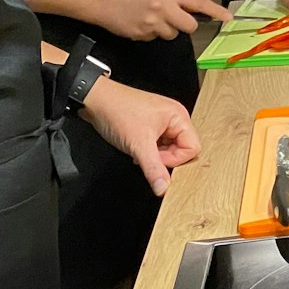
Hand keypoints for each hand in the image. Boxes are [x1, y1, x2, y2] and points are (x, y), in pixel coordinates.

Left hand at [78, 79, 199, 196]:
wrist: (96, 100)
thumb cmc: (118, 111)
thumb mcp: (138, 144)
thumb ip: (153, 169)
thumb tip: (164, 188)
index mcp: (179, 117)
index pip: (192, 148)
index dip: (175, 159)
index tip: (156, 159)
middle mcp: (174, 118)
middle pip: (182, 149)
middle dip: (164, 157)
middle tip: (146, 154)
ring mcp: (163, 122)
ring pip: (169, 149)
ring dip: (155, 155)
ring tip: (139, 149)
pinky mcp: (151, 126)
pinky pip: (159, 145)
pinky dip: (148, 151)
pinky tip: (136, 148)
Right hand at [94, 0, 229, 40]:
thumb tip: (189, 7)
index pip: (198, 3)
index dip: (215, 11)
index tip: (228, 17)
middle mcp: (163, 8)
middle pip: (189, 26)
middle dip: (186, 24)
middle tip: (175, 18)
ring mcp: (153, 24)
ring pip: (172, 34)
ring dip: (166, 29)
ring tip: (150, 16)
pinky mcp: (142, 36)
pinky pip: (155, 39)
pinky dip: (151, 33)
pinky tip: (140, 22)